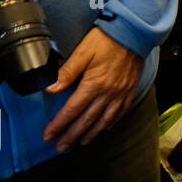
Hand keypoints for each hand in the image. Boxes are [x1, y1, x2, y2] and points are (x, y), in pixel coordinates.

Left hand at [43, 27, 142, 151]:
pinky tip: (104, 129)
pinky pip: (120, 113)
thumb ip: (67, 72)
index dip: (59, 124)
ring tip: (81, 143)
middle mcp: (108, 93)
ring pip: (104, 120)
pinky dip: (111, 123)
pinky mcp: (129, 91)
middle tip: (61, 148)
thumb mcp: (82, 52)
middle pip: (87, 120)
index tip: (48, 135)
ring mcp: (121, 94)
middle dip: (72, 135)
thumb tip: (50, 89)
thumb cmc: (106, 40)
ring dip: (91, 134)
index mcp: (94, 84)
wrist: (133, 33)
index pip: (72, 110)